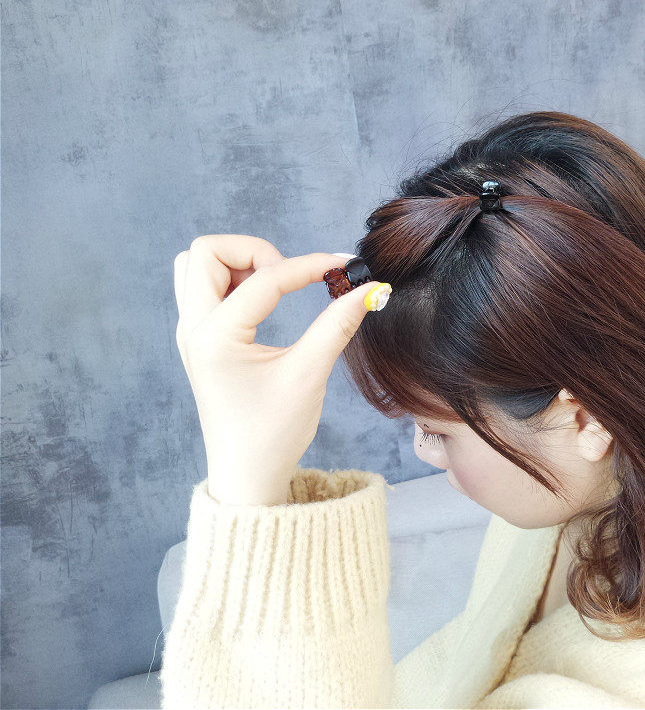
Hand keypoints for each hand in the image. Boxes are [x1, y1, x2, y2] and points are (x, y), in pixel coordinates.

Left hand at [173, 234, 387, 505]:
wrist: (246, 476)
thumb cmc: (272, 434)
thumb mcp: (309, 375)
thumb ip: (337, 324)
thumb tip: (369, 289)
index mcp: (216, 338)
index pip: (264, 278)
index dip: (308, 265)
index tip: (342, 266)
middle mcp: (194, 329)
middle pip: (208, 251)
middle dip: (254, 252)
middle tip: (290, 278)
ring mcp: (192, 333)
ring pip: (198, 265)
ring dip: (237, 264)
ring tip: (274, 288)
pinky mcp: (200, 340)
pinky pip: (203, 289)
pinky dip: (232, 281)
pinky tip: (264, 304)